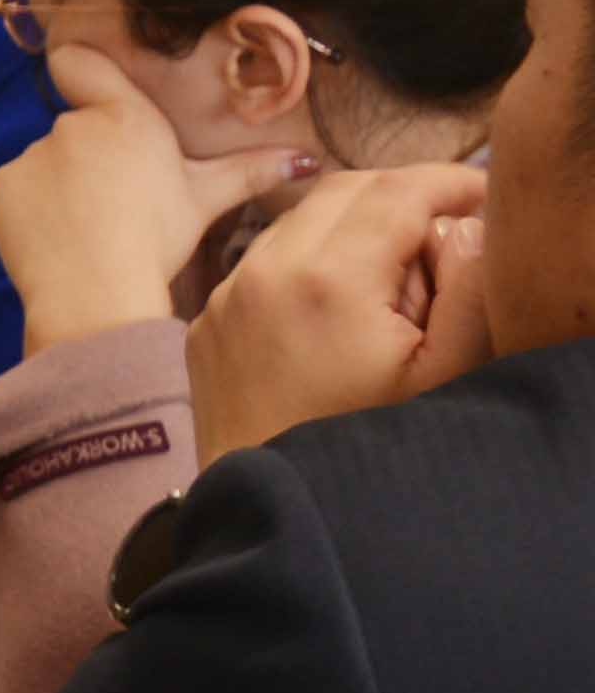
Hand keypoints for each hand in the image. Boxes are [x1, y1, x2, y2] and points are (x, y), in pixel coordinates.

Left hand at [0, 50, 309, 353]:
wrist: (97, 291)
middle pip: (78, 131)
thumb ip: (253, 171)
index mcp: (125, 116)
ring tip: (89, 227)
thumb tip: (309, 159)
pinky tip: (57, 238)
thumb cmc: (159, 241)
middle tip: (116, 203)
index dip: (83, 70)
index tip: (90, 90)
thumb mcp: (209, 201)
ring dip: (62, 186)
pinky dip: (32, 209)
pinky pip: (17, 191)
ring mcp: (29, 155)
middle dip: (93, 158)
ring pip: (47, 164)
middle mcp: (71, 125)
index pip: (81, 63)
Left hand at [188, 162, 494, 464]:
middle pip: (345, 192)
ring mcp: (226, 296)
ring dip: (356, 227)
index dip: (450, 182)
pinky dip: (311, 261)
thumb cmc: (365, 449)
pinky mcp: (207, 322)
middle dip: (405, 197)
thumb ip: (468, 290)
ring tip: (402, 280)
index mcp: (328, 279)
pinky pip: (264, 263)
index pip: (397, 191)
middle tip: (451, 231)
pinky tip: (346, 310)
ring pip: (300, 222)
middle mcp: (264, 272)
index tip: (485, 196)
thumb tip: (463, 226)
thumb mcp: (444, 376)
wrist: (266, 510)